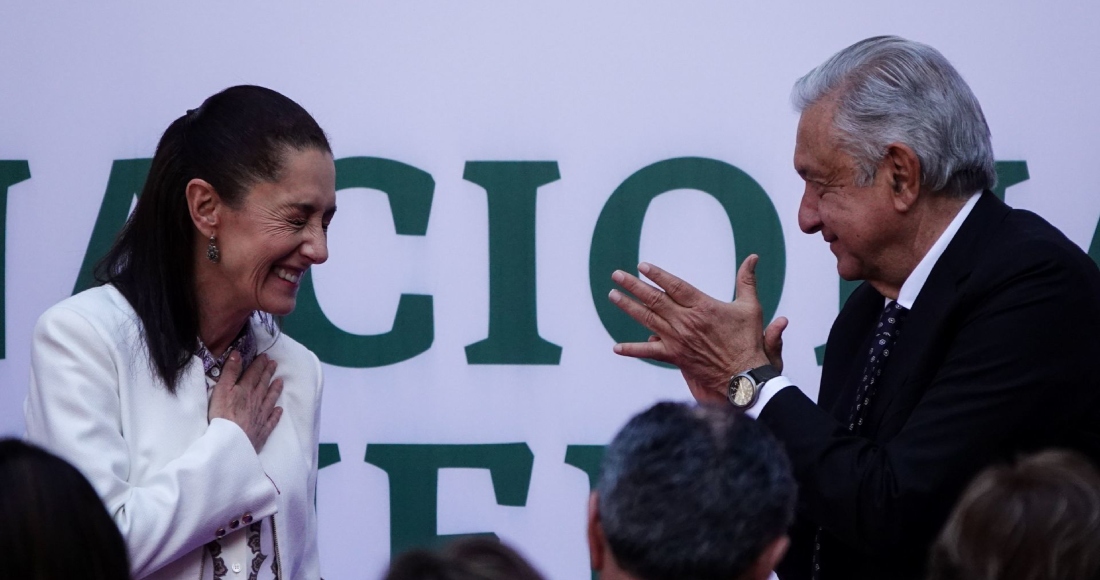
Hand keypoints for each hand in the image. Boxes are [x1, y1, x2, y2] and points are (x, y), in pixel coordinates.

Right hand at [208, 353, 282, 452]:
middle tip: (274, 364)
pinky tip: (279, 410)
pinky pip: (271, 420)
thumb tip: (237, 354)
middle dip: (268, 373)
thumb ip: (230, 372)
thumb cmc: (222, 415)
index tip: (266, 357)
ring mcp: (261, 415)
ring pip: (270, 399)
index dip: (260, 364)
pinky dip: (276, 414)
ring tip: (280, 381)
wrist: (231, 441)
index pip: (254, 373)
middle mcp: (257, 400)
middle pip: (264, 384)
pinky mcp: (262, 430)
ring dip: (275, 389)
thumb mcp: (221, 390)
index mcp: (246, 390)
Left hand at [608, 255, 784, 402]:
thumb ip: (747, 280)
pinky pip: (649, 352)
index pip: (674, 286)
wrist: (744, 376)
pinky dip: (632, 350)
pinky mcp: (675, 357)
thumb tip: (753, 257)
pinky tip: (616, 347)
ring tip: (613, 295)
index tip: (641, 266)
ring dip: (629, 306)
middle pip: (655, 299)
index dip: (657, 275)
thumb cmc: (748, 341)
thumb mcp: (750, 307)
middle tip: (617, 275)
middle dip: (634, 286)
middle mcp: (686, 321)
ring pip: (648, 319)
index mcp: (703, 307)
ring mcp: (678, 339)